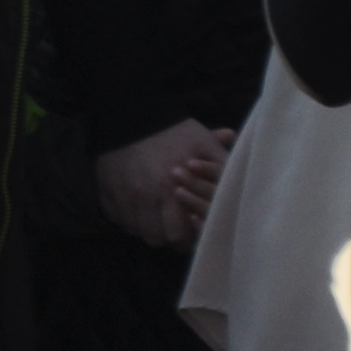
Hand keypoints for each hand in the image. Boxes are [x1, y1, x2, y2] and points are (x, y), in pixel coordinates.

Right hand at [92, 119, 230, 248]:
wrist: (130, 113)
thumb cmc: (172, 131)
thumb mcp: (203, 143)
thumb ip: (222, 164)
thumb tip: (245, 176)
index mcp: (170, 189)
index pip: (178, 235)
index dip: (187, 238)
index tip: (191, 229)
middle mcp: (144, 196)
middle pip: (155, 238)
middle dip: (166, 236)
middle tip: (173, 226)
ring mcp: (122, 194)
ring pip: (134, 229)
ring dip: (146, 227)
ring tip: (155, 218)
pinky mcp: (105, 190)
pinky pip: (116, 217)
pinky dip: (127, 217)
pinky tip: (136, 208)